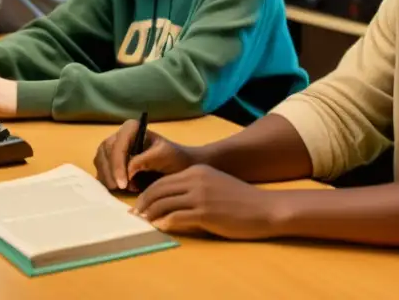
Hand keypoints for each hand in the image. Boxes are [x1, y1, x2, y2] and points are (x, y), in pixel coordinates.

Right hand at [94, 119, 198, 191]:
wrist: (177, 167)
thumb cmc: (174, 158)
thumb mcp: (164, 156)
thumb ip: (146, 160)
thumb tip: (128, 170)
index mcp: (132, 128)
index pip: (118, 145)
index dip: (117, 165)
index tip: (123, 184)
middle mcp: (119, 136)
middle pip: (105, 153)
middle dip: (112, 173)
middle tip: (122, 189)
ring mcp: (112, 149)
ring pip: (100, 163)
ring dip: (110, 178)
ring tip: (127, 188)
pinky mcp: (110, 162)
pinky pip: (102, 171)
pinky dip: (109, 181)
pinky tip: (122, 187)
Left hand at [133, 165, 279, 239]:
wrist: (263, 207)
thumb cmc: (240, 199)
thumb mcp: (214, 184)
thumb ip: (194, 187)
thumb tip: (170, 201)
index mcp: (197, 170)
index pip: (163, 180)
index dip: (148, 193)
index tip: (140, 204)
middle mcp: (196, 179)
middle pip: (159, 190)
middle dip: (143, 203)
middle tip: (135, 214)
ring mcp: (200, 196)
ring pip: (163, 204)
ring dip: (150, 214)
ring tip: (144, 222)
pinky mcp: (204, 213)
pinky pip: (175, 218)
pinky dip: (164, 223)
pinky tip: (160, 227)